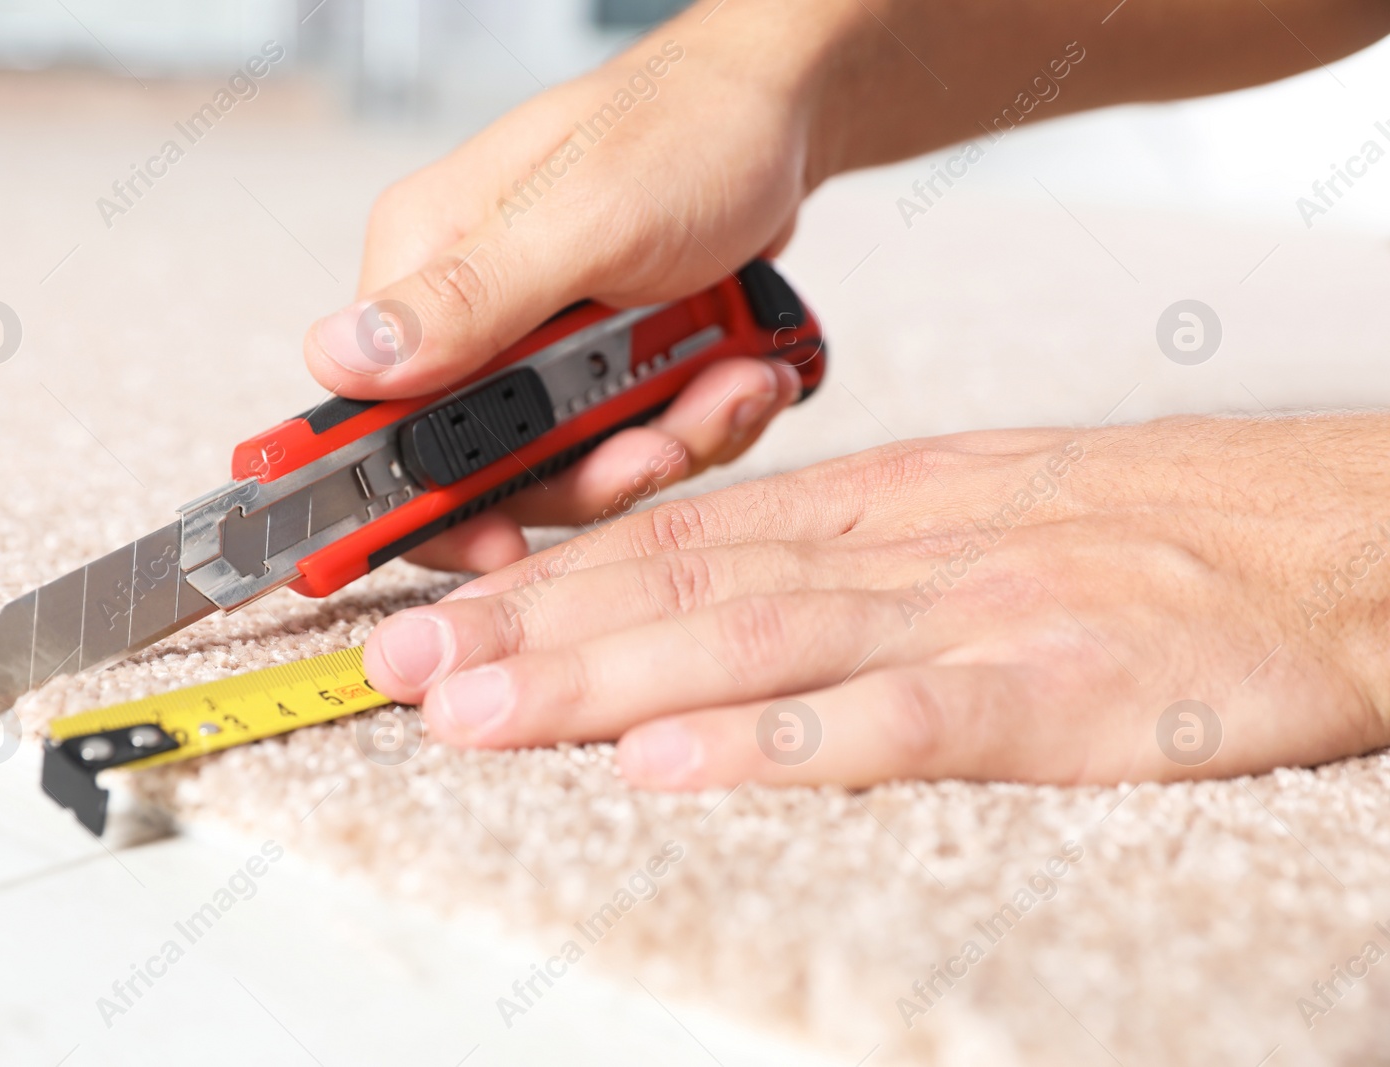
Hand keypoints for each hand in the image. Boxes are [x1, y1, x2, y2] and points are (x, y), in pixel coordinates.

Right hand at [302, 3, 860, 571]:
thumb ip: (471, 298)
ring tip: (729, 379)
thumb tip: (345, 360)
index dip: (424, 496)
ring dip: (665, 438)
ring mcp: (539, 345)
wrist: (780, 113)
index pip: (374, 414)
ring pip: (577, 463)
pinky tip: (739, 370)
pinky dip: (696, 420)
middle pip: (492, 465)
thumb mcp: (587, 218)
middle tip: (661, 438)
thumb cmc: (688, 130)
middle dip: (593, 466)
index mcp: (427, 265)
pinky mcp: (602, 364)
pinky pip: (635, 438)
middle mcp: (470, 313)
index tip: (493, 537)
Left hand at [362, 416, 1389, 787]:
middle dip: (530, 631)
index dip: (547, 579)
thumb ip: (851, 554)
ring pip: (754, 643)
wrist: (1337, 542)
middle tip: (404, 672)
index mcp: (885, 506)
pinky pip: (897, 720)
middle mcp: (905, 548)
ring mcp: (976, 615)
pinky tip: (672, 770)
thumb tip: (720, 592)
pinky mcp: (1057, 693)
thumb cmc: (1160, 533)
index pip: (680, 540)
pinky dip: (775, 744)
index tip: (443, 617)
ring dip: (602, 681)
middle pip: (684, 587)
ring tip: (479, 713)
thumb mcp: (981, 511)